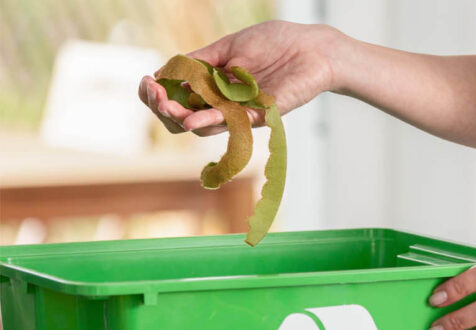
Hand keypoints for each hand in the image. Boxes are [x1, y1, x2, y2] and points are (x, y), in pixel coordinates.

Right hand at [138, 21, 343, 135]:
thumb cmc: (276, 43)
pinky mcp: (262, 114)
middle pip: (185, 119)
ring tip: (165, 106)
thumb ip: (199, 60)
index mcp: (216, 87)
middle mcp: (226, 104)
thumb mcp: (228, 46)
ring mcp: (243, 112)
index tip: (147, 81)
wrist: (313, 47)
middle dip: (164, 108)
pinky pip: (232, 123)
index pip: (179, 100)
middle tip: (154, 95)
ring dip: (181, 117)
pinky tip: (192, 120)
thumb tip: (164, 73)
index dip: (159, 95)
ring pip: (204, 126)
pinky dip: (210, 121)